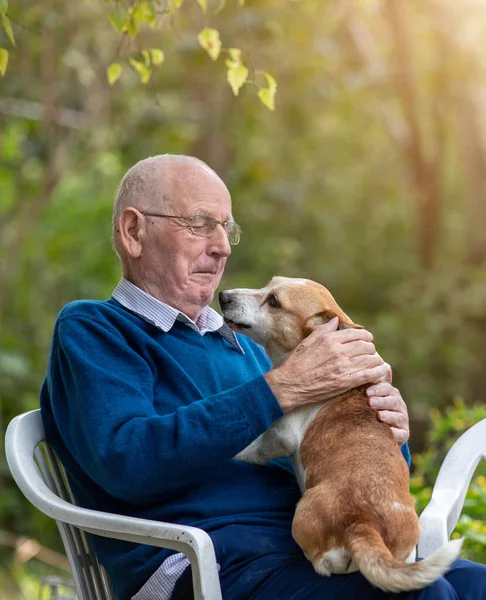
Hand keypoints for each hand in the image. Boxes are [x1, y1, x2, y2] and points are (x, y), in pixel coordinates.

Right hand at [265, 317, 390, 412]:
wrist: (291, 384)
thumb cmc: (297, 363)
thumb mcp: (307, 342)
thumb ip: (323, 330)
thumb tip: (335, 320)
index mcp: (330, 339)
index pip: (356, 334)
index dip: (365, 336)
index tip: (367, 339)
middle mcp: (338, 351)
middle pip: (366, 346)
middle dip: (371, 348)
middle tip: (370, 352)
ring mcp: (343, 366)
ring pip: (370, 359)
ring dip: (376, 359)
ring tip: (376, 362)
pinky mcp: (346, 381)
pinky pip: (369, 374)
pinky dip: (378, 371)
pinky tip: (382, 370)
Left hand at [366, 382, 409, 444]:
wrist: (376, 431)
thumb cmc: (368, 410)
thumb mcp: (367, 399)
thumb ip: (364, 390)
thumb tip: (353, 377)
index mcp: (391, 394)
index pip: (387, 388)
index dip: (378, 389)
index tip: (367, 392)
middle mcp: (399, 406)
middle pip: (393, 401)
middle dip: (382, 401)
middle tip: (370, 402)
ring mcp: (402, 420)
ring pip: (398, 417)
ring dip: (389, 416)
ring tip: (379, 416)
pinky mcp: (404, 434)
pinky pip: (401, 434)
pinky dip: (396, 433)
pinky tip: (389, 432)